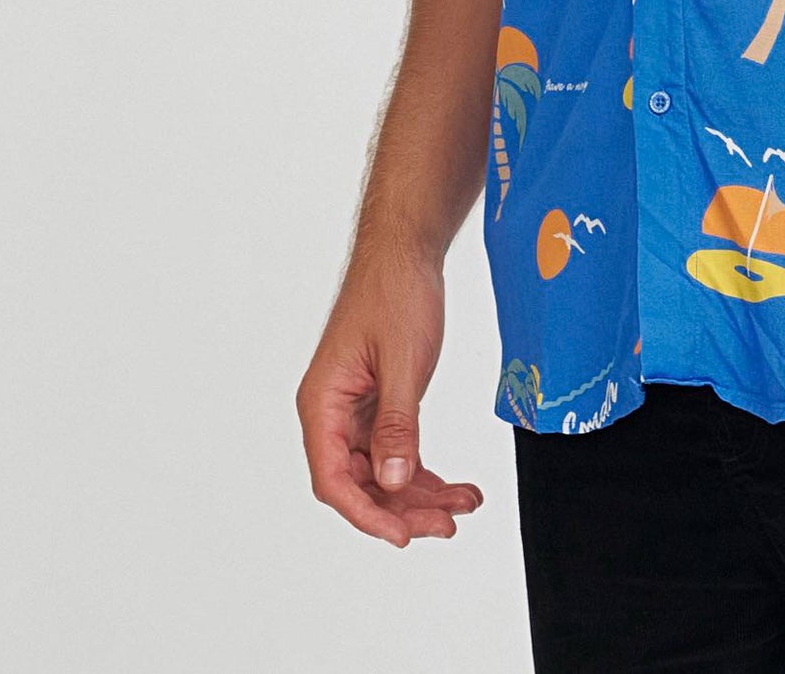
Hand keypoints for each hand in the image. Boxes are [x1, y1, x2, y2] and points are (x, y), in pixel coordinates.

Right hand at [297, 247, 483, 546]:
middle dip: (404, 508)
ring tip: (463, 506)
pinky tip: (454, 485)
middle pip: (360, 482)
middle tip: (447, 524)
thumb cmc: (394, 292)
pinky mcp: (379, 403)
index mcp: (321, 403)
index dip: (366, 513)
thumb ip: (397, 424)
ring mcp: (355, 410)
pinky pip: (396, 450)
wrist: (407, 250)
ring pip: (381, 471)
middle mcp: (332, 412)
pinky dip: (424, 471)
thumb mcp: (402, 360)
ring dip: (420, 494)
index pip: (333, 479)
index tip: (402, 534)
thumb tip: (395, 480)